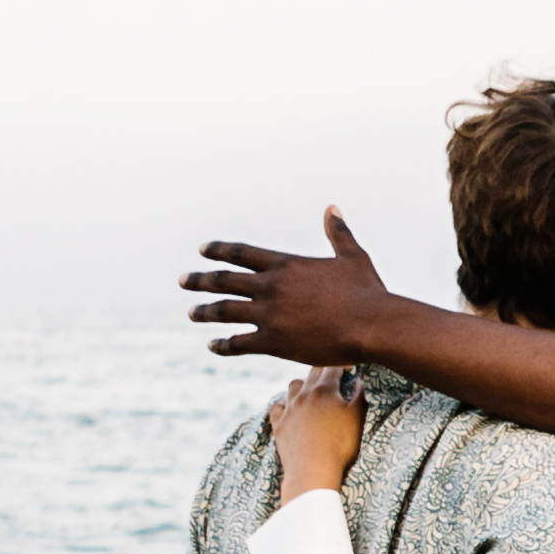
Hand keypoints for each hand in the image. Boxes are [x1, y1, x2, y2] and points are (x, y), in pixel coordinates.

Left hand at [188, 209, 408, 365]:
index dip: (219, 250)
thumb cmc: (367, 291)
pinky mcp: (274, 342)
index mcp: (285, 265)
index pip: (241, 253)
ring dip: (204, 312)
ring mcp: (269, 315)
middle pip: (223, 280)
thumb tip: (332, 208)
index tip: (203, 250)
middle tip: (182, 281)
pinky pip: (238, 343)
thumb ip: (337, 233)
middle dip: (199, 280)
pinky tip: (212, 345)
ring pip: (224, 312)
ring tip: (191, 313)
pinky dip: (223, 345)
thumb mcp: (352, 256)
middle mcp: (270, 287)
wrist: (371, 325)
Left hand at [263, 369, 363, 493]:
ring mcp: (289, 409)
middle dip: (323, 370)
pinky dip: (283, 404)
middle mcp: (304, 394)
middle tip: (333, 375)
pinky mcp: (278, 424)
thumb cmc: (340, 446)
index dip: (342, 365)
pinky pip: (276, 406)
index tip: (348, 367)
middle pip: (312, 372)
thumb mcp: (357, 419)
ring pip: (293, 386)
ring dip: (303, 384)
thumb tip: (359, 381)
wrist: (313, 471)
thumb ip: (359, 396)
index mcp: (325, 390)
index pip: (333, 367)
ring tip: (311, 391)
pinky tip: (289, 409)